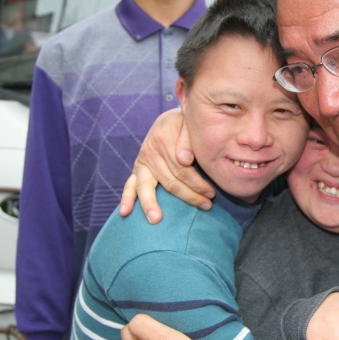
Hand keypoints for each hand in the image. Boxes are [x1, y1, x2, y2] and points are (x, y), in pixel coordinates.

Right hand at [118, 108, 214, 222]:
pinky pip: (130, 184)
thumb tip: (184, 160)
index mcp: (164, 140)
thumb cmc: (185, 124)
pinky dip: (127, 198)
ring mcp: (142, 161)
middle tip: (205, 206)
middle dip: (189, 196)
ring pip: (148, 187)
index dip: (198, 184)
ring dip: (152, 204)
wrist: (171, 119)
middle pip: (169, 181)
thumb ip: (188, 140)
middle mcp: (150, 152)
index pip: (182, 170)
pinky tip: (125, 212)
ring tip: (156, 219)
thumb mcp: (189, 124)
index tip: (212, 194)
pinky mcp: (138, 169)